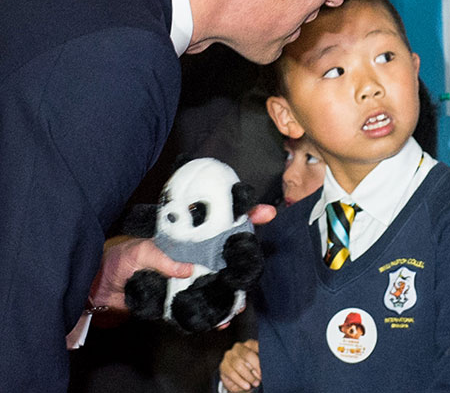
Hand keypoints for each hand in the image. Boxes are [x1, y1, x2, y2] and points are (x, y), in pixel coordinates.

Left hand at [90, 204, 274, 311]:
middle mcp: (192, 254)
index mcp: (185, 235)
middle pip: (226, 251)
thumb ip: (160, 257)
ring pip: (220, 279)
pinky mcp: (181, 298)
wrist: (99, 290)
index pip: (217, 220)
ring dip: (233, 291)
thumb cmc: (117, 261)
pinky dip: (215, 314)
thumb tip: (186, 268)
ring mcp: (189, 276)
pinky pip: (203, 304)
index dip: (244, 214)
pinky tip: (222, 321)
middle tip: (253, 267)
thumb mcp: (136, 252)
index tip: (266, 213)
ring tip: (239, 302)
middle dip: (245, 258)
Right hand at [220, 339, 261, 391]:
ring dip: (248, 376)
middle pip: (247, 355)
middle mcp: (237, 347)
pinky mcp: (223, 366)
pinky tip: (246, 386)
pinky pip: (231, 373)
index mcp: (249, 344)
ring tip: (255, 384)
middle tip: (261, 378)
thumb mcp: (259, 365)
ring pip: (238, 365)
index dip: (261, 357)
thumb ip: (261, 364)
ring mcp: (229, 356)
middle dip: (255, 368)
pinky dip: (240, 381)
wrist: (240, 378)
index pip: (255, 346)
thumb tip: (262, 370)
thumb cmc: (253, 369)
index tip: (266, 368)